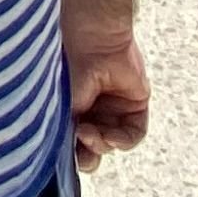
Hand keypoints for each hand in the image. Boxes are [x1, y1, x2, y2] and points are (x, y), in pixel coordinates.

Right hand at [66, 19, 148, 169]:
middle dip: (88, 153)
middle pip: (94, 147)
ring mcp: (114, 108)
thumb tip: (64, 157)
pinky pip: (134, 133)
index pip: (73, 143)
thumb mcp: (61, 102)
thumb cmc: (69, 65)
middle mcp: (93, 110)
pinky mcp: (136, 104)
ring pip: (112, 142)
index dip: (71, 154)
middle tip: (81, 141)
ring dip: (103, 143)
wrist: (93, 39)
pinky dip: (124, 140)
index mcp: (71, 108)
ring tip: (93, 133)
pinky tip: (112, 136)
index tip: (66, 152)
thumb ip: (63, 128)